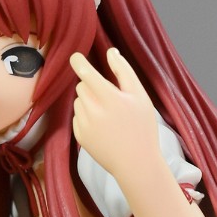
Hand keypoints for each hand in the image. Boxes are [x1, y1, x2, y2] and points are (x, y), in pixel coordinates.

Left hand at [70, 47, 164, 191]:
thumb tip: (111, 52)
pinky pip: (77, 117)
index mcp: (109, 98)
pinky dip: (86, 118)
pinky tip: (103, 128)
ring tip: (108, 117)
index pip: (86, 73)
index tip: (75, 57)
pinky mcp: (80, 136)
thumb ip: (124, 72)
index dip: (79, 62)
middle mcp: (93, 110)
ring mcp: (84, 124)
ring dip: (89, 103)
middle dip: (92, 87)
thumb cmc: (142, 128)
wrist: (135, 163)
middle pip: (82, 86)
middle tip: (110, 99)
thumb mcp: (140, 97)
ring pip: (78, 101)